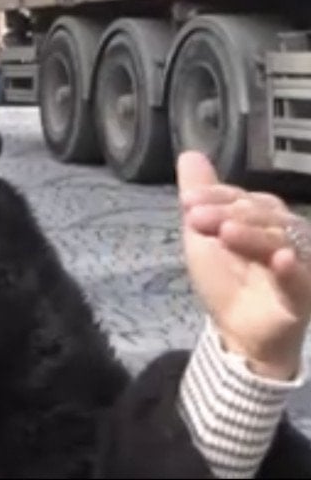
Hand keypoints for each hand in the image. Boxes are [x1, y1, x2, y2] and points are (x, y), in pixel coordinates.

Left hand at [178, 151, 310, 379]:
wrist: (236, 331)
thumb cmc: (226, 279)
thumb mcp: (203, 235)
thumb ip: (201, 196)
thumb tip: (190, 154)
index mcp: (265, 218)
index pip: (244, 198)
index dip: (217, 196)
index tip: (187, 202)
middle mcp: (287, 234)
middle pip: (264, 215)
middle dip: (229, 213)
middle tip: (197, 219)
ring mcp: (300, 262)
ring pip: (283, 239)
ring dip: (255, 234)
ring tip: (227, 233)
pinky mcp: (305, 293)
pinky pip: (303, 278)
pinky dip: (293, 268)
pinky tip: (282, 259)